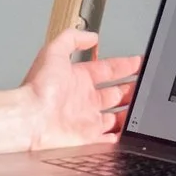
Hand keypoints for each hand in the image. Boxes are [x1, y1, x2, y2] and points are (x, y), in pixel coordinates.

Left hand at [24, 22, 141, 147]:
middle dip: (131, 89)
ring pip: (115, 117)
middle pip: (114, 94)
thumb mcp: (53, 51)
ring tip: (143, 109)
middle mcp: (82, 100)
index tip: (138, 62)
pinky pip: (108, 140)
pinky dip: (120, 137)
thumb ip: (72, 38)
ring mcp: (85, 120)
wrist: (29, 121)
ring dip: (129, 113)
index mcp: (76, 78)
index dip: (124, 65)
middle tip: (146, 86)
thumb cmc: (37, 89)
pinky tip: (128, 133)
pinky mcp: (88, 140)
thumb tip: (90, 35)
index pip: (107, 69)